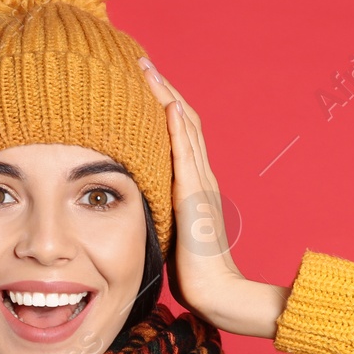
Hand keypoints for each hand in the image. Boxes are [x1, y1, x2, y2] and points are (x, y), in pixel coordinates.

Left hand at [139, 56, 288, 339]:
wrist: (216, 291)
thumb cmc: (192, 269)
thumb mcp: (170, 229)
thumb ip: (161, 209)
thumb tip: (138, 201)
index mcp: (193, 182)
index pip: (177, 133)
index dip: (160, 104)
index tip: (140, 82)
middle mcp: (200, 176)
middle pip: (182, 119)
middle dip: (161, 88)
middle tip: (140, 62)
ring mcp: (200, 183)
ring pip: (184, 128)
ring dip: (165, 95)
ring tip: (147, 70)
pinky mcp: (194, 197)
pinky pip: (185, 155)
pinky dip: (176, 127)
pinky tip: (166, 105)